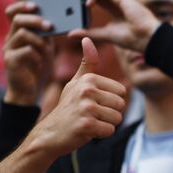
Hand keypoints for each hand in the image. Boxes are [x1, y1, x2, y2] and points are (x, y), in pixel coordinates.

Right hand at [3, 1, 52, 104]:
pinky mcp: (10, 62)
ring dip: (39, 40)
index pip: (12, 13)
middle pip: (17, 20)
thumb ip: (46, 36)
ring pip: (21, 34)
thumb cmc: (36, 68)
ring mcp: (8, 50)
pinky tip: (40, 63)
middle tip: (49, 26)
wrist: (26, 91)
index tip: (35, 5)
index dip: (21, 6)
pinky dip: (37, 55)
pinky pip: (25, 51)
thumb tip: (56, 24)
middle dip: (35, 20)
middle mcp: (9, 39)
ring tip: (48, 50)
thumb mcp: (43, 49)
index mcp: (16, 33)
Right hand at [26, 38, 125, 159]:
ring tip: (90, 122)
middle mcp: (87, 91)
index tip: (94, 104)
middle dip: (110, 114)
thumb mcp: (75, 83)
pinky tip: (88, 131)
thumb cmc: (68, 108)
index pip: (121, 91)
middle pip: (121, 105)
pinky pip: (110, 130)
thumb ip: (86, 64)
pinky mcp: (87, 125)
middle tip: (92, 115)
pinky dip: (101, 134)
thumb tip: (87, 38)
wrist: (50, 133)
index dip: (111, 101)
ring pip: (117, 118)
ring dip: (106, 124)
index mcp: (88, 79)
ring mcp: (86, 108)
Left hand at [69, 0, 160, 52]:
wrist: (147, 39)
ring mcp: (120, 0)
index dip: (84, 3)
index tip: (72, 7)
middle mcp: (116, 4)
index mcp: (114, 11)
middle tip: (69, 3)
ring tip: (77, 4)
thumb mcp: (106, 35)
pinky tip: (87, 5)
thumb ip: (90, 33)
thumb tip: (71, 34)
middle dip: (83, 1)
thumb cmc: (132, 39)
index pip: (96, 1)